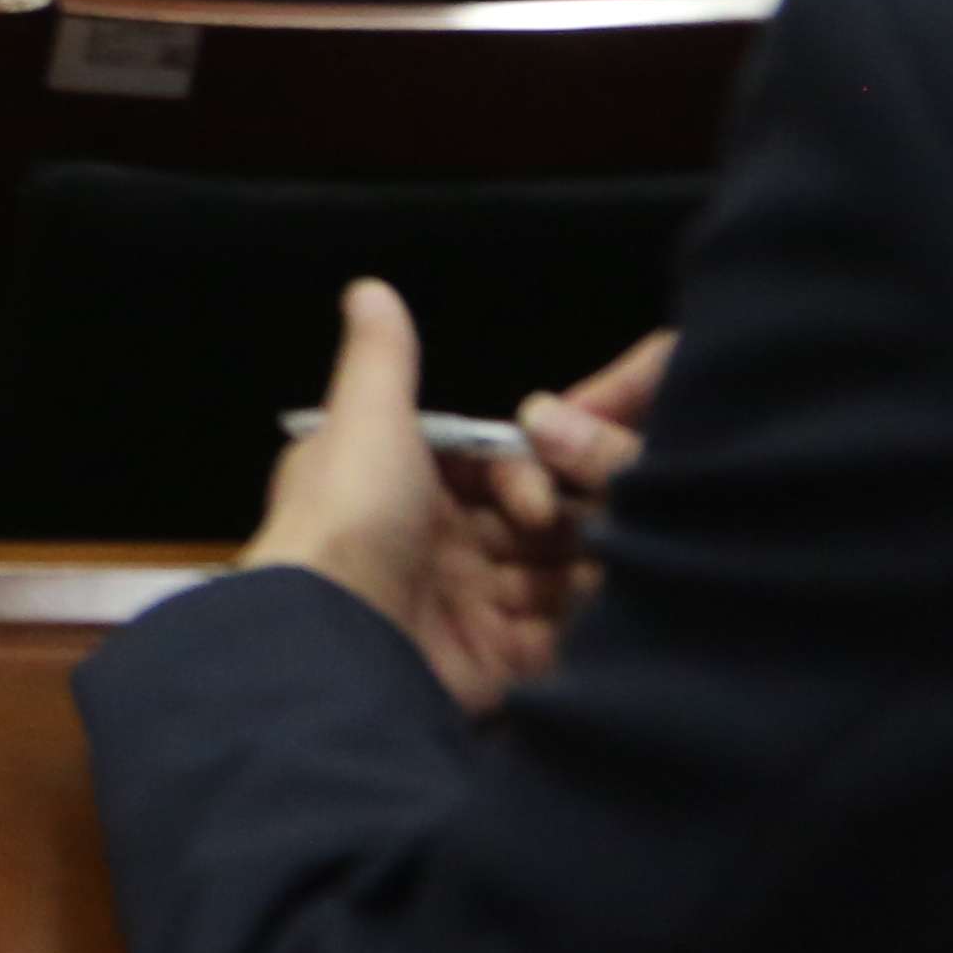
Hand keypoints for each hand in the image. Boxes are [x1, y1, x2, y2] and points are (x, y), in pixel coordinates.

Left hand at [240, 283, 638, 714]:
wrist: (339, 641)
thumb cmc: (351, 518)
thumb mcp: (366, 420)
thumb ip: (380, 358)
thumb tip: (368, 287)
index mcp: (396, 485)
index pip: (488, 468)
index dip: (526, 474)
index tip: (538, 496)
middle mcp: (430, 545)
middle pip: (526, 525)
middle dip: (566, 524)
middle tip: (593, 535)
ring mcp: (463, 608)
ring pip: (547, 579)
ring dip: (582, 572)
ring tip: (613, 576)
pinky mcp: (492, 665)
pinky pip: (553, 639)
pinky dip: (582, 626)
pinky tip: (607, 616)